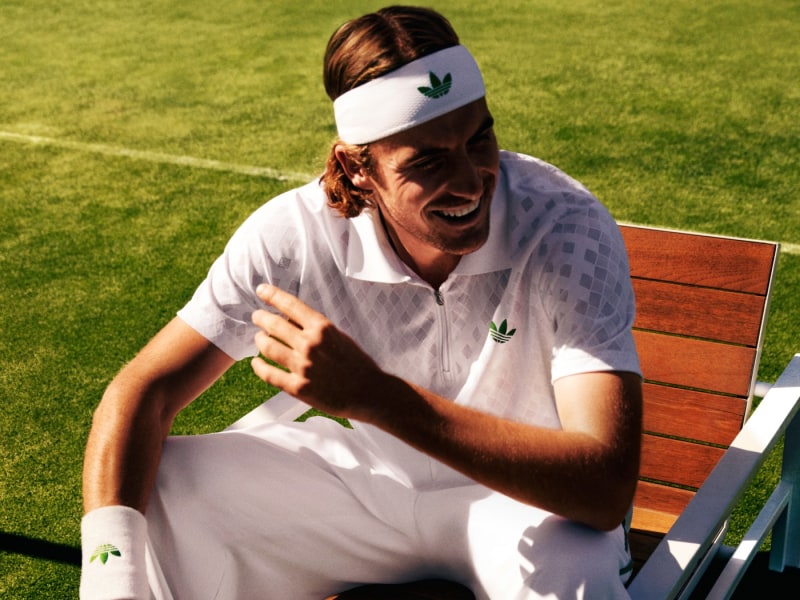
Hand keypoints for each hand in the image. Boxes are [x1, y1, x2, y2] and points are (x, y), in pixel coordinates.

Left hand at [250, 284, 383, 419]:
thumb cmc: (357, 363)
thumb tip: (290, 320)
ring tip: (259, 338)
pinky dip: (259, 367)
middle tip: (257, 316)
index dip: (272, 295)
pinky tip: (256, 363)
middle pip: (274, 324)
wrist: (369, 393)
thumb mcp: (339, 337)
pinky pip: (269, 374)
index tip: (261, 290)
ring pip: (267, 347)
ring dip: (260, 340)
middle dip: (261, 318)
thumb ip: (316, 329)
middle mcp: (310, 344)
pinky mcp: (298, 388)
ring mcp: (303, 366)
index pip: (290, 305)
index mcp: (323, 328)